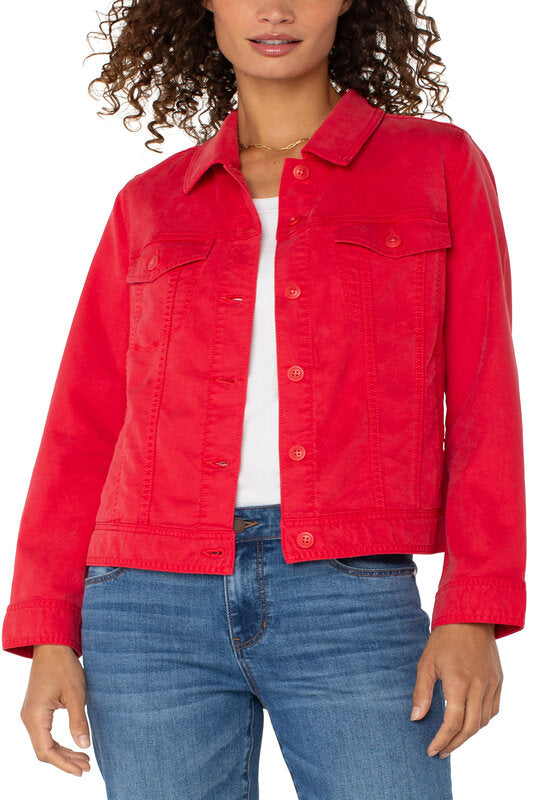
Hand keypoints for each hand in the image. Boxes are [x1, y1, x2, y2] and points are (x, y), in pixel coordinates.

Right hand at [20, 644, 90, 775]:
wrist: (52, 646)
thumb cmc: (64, 667)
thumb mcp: (76, 694)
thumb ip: (78, 721)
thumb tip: (84, 746)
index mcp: (35, 716)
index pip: (46, 751)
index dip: (64, 764)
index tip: (81, 770)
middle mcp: (29, 718)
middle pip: (44, 750)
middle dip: (65, 760)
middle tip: (87, 765)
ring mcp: (31, 714)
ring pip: (45, 743)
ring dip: (63, 752)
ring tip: (84, 758)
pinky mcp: (37, 709)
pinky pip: (45, 733)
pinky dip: (59, 741)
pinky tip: (74, 744)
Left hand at [411, 622, 502, 757]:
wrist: (470, 617)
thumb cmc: (444, 639)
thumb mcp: (426, 663)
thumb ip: (421, 692)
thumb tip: (416, 718)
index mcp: (459, 681)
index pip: (453, 722)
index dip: (442, 740)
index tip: (431, 750)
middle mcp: (479, 685)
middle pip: (470, 727)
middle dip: (454, 743)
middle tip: (441, 751)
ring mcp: (491, 683)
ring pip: (484, 721)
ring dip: (468, 734)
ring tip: (453, 740)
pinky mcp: (498, 680)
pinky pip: (493, 709)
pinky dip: (482, 721)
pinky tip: (470, 723)